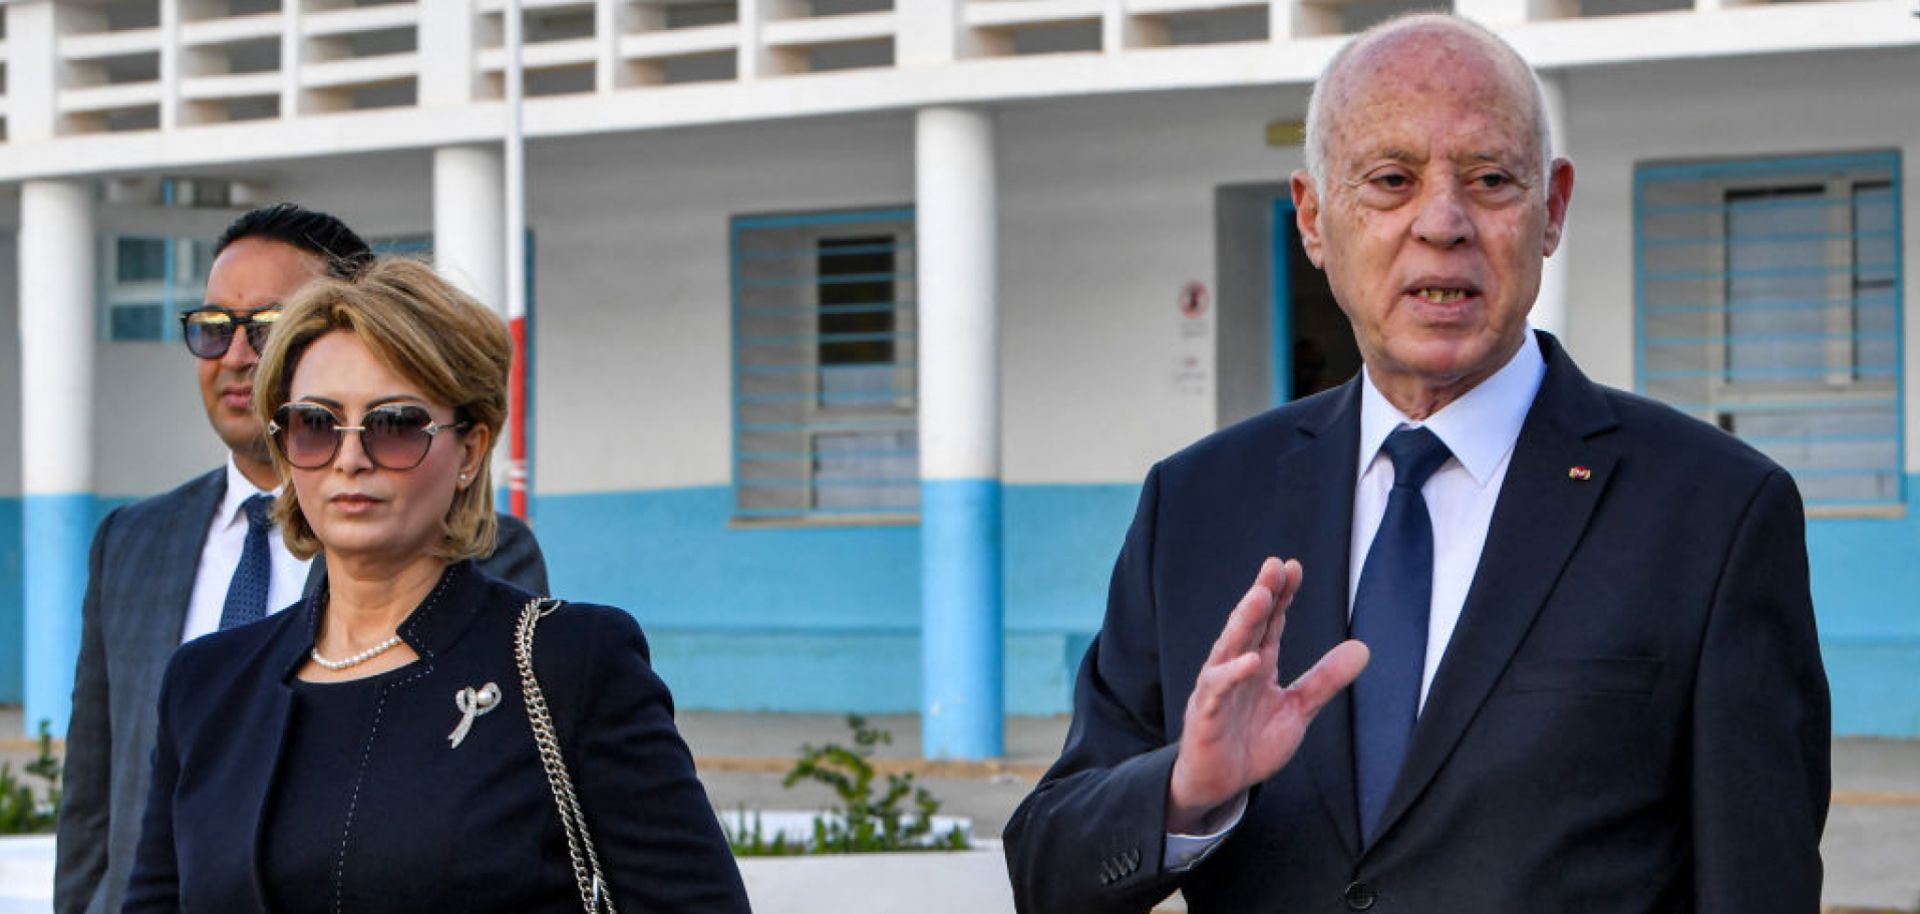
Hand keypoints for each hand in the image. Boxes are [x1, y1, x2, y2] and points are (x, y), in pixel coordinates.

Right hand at [1166, 558, 1368, 833]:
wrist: (1218, 783)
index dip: (1281, 595)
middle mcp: (1234, 668)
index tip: (1293, 566)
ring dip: (1244, 621)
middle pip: (1248, 625)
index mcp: (1257, 664)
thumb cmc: (1250, 742)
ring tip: (1260, 596)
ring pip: (1229, 647)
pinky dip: (1232, 674)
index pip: (1269, 622)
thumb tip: (1363, 648)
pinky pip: (1218, 690)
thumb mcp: (1297, 710)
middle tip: (1275, 565)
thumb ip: (1324, 680)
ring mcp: (1217, 689)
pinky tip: (1251, 660)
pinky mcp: (1205, 715)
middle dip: (1262, 594)